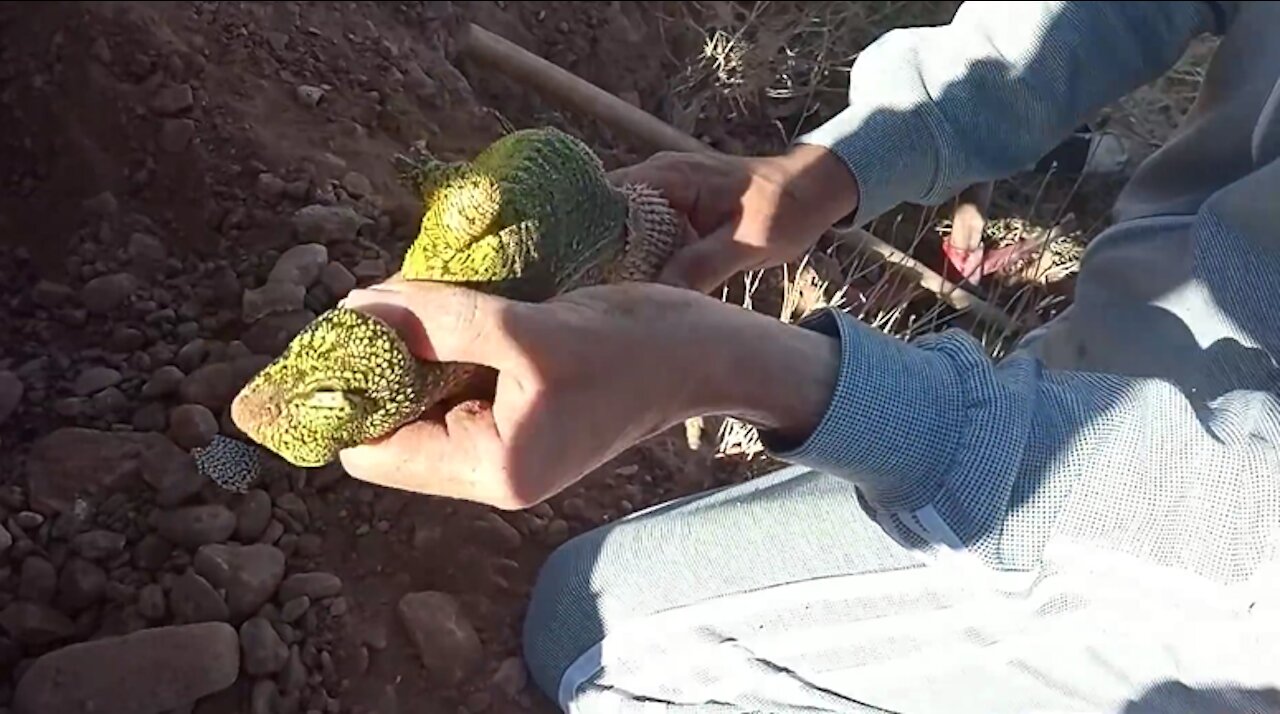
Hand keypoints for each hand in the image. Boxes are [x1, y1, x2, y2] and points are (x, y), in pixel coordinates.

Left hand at [336, 281, 838, 508]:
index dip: (346, 395)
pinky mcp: (525, 415)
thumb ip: (438, 318)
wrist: (711, 352)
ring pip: (424, 402)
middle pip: (394, 429)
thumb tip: (355, 307)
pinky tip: (445, 307)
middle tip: (367, 304)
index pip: (375, 450)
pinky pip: (459, 385)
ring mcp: (510, 444)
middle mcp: (495, 469)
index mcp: (494, 468)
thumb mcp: (531, 329)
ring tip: (407, 298)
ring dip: (411, 352)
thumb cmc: (637, 347)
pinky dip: (445, 348)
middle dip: (377, 369)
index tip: (329, 334)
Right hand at [610, 143, 859, 291]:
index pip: (605, 200)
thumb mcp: (747, 243)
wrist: (810, 191)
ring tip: (600, 299)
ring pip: (619, 229)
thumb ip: (702, 266)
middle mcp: (655, 178)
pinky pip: (640, 235)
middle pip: (604, 216)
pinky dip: (634, 261)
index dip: (587, 236)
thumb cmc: (785, 209)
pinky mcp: (670, 212)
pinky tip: (630, 292)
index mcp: (669, 176)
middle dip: (594, 253)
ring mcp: (662, 194)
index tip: (580, 275)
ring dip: (613, 260)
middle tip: (587, 298)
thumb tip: (659, 295)